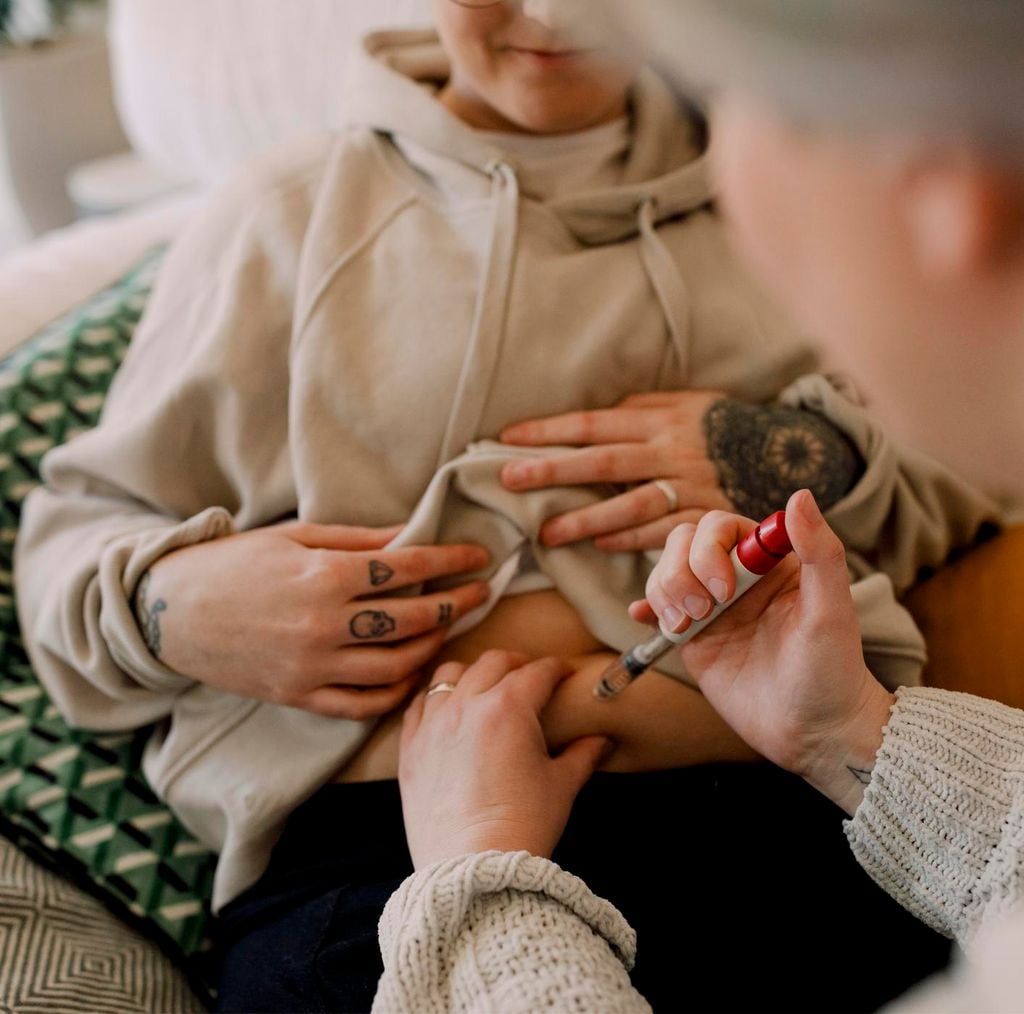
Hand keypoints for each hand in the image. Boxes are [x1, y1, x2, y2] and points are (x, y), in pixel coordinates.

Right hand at [137, 522, 489, 718]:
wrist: (170, 612)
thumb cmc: (234, 564)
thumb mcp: (294, 537)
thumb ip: (357, 541)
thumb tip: (411, 538)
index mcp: (323, 576)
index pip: (407, 568)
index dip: (451, 558)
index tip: (481, 556)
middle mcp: (323, 625)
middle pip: (411, 618)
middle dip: (456, 603)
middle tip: (481, 592)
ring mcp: (311, 666)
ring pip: (395, 666)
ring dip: (433, 647)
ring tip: (448, 629)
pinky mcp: (298, 696)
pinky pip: (361, 704)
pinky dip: (395, 692)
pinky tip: (413, 673)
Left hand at [398, 651, 609, 867]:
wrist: (472, 867)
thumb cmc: (523, 826)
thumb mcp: (561, 787)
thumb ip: (583, 755)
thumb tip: (603, 741)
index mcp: (508, 708)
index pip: (538, 672)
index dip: (556, 668)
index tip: (566, 672)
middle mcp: (466, 706)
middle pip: (493, 662)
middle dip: (517, 663)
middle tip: (530, 674)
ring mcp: (432, 725)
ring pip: (449, 674)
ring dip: (471, 674)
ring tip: (484, 686)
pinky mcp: (410, 749)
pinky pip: (418, 707)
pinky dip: (435, 700)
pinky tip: (446, 710)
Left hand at [500, 391, 731, 551]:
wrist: (792, 450)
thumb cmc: (723, 425)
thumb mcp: (686, 403)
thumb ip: (642, 407)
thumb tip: (597, 417)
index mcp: (660, 419)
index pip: (594, 423)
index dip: (550, 430)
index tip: (509, 436)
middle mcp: (671, 451)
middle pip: (603, 462)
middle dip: (553, 470)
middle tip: (509, 480)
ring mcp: (689, 487)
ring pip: (630, 504)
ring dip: (586, 520)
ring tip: (548, 534)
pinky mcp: (707, 517)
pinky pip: (664, 532)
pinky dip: (631, 540)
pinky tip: (601, 544)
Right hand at [635, 491, 893, 813]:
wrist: (813, 733)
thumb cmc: (833, 671)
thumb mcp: (832, 611)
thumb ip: (820, 552)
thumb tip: (800, 495)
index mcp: (771, 561)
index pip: (721, 526)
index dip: (710, 548)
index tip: (724, 589)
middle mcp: (737, 577)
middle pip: (684, 543)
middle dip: (681, 572)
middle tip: (703, 612)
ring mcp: (712, 606)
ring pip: (666, 572)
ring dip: (663, 592)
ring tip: (684, 626)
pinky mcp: (693, 638)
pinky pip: (658, 609)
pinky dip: (647, 609)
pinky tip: (647, 619)